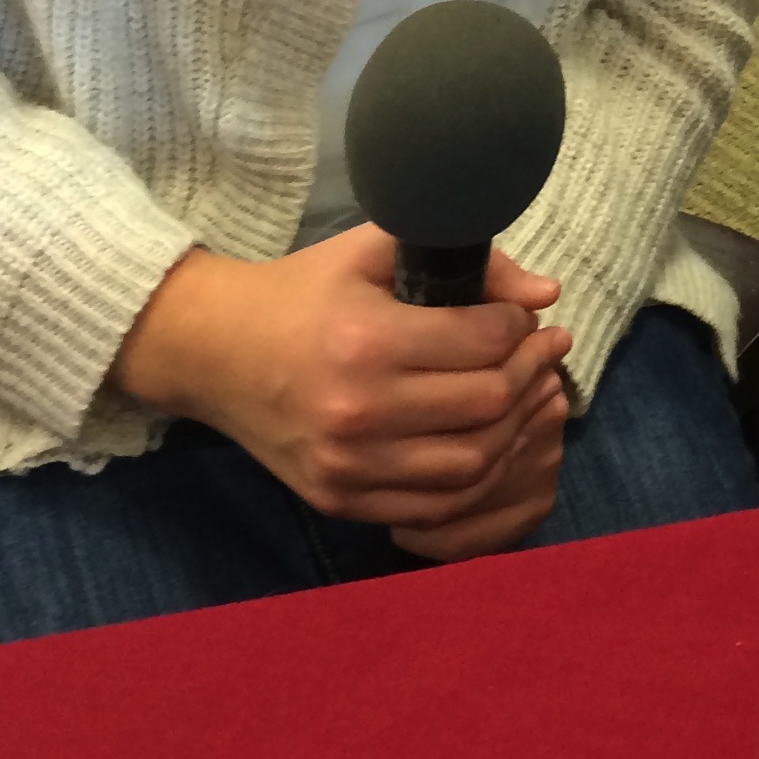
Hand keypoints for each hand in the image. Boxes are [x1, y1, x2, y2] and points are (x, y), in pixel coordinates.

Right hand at [113, 225, 570, 532]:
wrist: (213, 351)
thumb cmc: (301, 292)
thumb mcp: (373, 251)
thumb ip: (466, 260)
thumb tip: (546, 292)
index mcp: (368, 341)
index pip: (482, 341)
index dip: (520, 326)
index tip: (527, 316)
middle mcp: (359, 411)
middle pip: (486, 404)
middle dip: (531, 374)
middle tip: (545, 351)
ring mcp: (347, 465)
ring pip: (471, 464)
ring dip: (514, 430)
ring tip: (527, 396)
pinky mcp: (338, 500)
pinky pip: (434, 507)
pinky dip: (476, 480)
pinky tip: (490, 443)